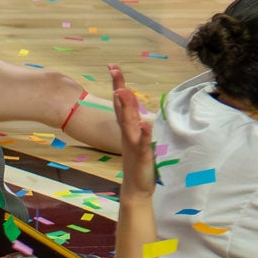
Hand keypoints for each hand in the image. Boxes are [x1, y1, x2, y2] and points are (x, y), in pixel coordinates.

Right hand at [110, 64, 154, 196]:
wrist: (136, 190)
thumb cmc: (140, 165)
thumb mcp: (140, 141)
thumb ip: (139, 126)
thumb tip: (141, 111)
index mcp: (128, 129)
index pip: (122, 103)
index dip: (118, 85)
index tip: (113, 68)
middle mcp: (127, 134)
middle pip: (121, 108)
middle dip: (118, 88)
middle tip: (114, 70)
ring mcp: (133, 144)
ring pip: (129, 123)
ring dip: (126, 108)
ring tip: (124, 92)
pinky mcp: (142, 156)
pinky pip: (142, 144)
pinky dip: (142, 135)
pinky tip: (143, 126)